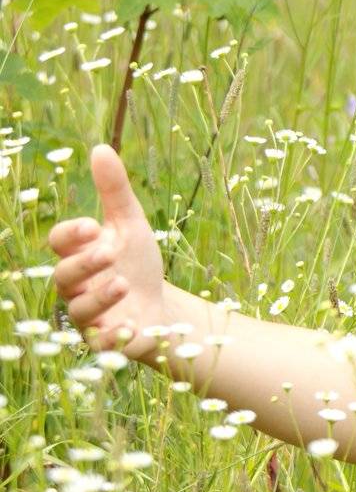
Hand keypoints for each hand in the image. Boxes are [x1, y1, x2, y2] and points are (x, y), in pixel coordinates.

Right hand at [48, 144, 169, 359]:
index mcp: (79, 254)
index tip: (92, 225)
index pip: (59, 242)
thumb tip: (101, 147)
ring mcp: (90, 316)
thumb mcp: (131, 225)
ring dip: (100, 298)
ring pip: (80, 310)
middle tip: (109, 251)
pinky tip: (130, 327)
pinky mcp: (108, 341)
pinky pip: (101, 344)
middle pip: (64, 275)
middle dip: (85, 264)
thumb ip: (114, 191)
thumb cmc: (137, 263)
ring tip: (124, 284)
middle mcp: (76, 286)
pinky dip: (114, 337)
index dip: (70, 235)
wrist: (160, 307)